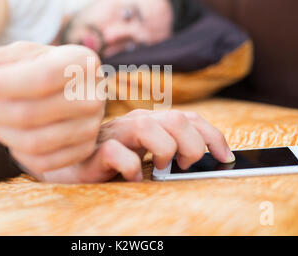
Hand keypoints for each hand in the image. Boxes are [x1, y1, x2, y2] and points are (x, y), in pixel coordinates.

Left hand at [0, 41, 105, 178]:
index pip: (40, 78)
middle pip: (32, 113)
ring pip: (34, 141)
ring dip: (0, 130)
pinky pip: (42, 161)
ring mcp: (91, 127)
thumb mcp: (24, 56)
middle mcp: (93, 96)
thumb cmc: (46, 68)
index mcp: (82, 63)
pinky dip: (17, 151)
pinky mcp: (84, 150)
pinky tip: (9, 133)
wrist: (75, 89)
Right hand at [42, 109, 233, 182]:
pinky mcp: (95, 152)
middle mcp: (135, 122)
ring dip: (164, 150)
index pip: (188, 118)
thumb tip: (207, 160)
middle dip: (192, 144)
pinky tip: (134, 179)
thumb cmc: (114, 162)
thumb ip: (171, 150)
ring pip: (147, 127)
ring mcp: (115, 134)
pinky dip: (131, 168)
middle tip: (186, 166)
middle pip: (175, 119)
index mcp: (151, 121)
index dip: (211, 134)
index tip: (225, 156)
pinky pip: (117, 153)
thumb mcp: (148, 154)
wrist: (72, 166)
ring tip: (162, 169)